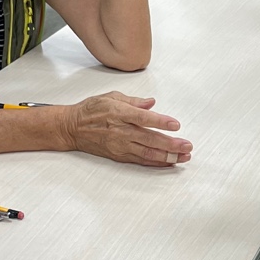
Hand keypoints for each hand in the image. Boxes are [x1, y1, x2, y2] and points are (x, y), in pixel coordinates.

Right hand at [62, 92, 192, 165]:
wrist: (72, 128)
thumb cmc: (91, 110)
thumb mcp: (112, 96)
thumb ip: (134, 101)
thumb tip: (152, 102)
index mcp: (119, 113)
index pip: (143, 118)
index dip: (161, 122)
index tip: (176, 125)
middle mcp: (120, 131)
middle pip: (149, 139)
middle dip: (170, 144)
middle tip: (187, 146)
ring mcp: (120, 145)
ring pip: (147, 153)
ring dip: (167, 156)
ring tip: (184, 156)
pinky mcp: (119, 156)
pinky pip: (140, 160)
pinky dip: (156, 162)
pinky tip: (169, 162)